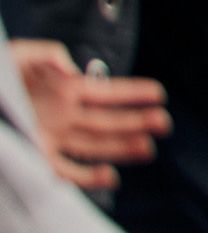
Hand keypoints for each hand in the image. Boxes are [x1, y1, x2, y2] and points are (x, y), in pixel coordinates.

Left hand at [10, 39, 168, 187]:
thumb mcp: (17, 55)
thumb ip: (48, 55)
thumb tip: (74, 72)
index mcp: (64, 91)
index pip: (108, 93)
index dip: (133, 94)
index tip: (159, 94)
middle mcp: (64, 117)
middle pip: (109, 122)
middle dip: (138, 122)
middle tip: (164, 123)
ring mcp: (52, 139)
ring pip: (95, 146)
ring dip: (122, 148)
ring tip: (147, 149)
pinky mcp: (36, 157)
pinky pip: (66, 172)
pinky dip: (88, 177)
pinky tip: (109, 177)